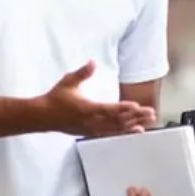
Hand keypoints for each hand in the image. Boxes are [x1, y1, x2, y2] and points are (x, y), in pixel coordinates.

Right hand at [40, 61, 155, 136]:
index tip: (137, 106)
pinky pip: (112, 133)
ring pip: (117, 128)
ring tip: (148, 121)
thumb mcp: (68, 82)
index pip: (109, 109)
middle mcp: (92, 121)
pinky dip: (125, 131)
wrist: (43, 117)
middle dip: (136, 117)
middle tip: (151, 113)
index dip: (124, 108)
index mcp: (87, 108)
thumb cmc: (56, 98)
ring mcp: (92, 128)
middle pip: (118, 120)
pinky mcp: (92, 132)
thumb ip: (82, 73)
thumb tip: (92, 62)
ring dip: (134, 124)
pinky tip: (136, 130)